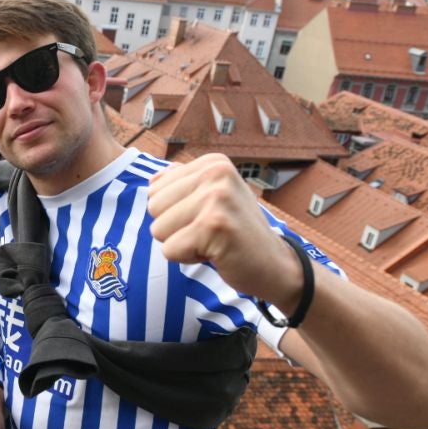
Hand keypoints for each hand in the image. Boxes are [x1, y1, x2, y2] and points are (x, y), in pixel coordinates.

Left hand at [147, 154, 302, 309]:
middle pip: (153, 207)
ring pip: (158, 229)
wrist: (274, 265)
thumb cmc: (237, 234)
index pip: (154, 188)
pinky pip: (170, 250)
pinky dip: (188, 258)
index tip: (207, 218)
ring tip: (211, 241)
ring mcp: (216, 197)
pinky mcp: (214, 225)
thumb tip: (154, 177)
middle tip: (208, 232)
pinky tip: (216, 253)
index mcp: (212, 163)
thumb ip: (184, 185)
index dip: (175, 212)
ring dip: (181, 244)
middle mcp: (215, 172)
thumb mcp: (213, 199)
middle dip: (174, 228)